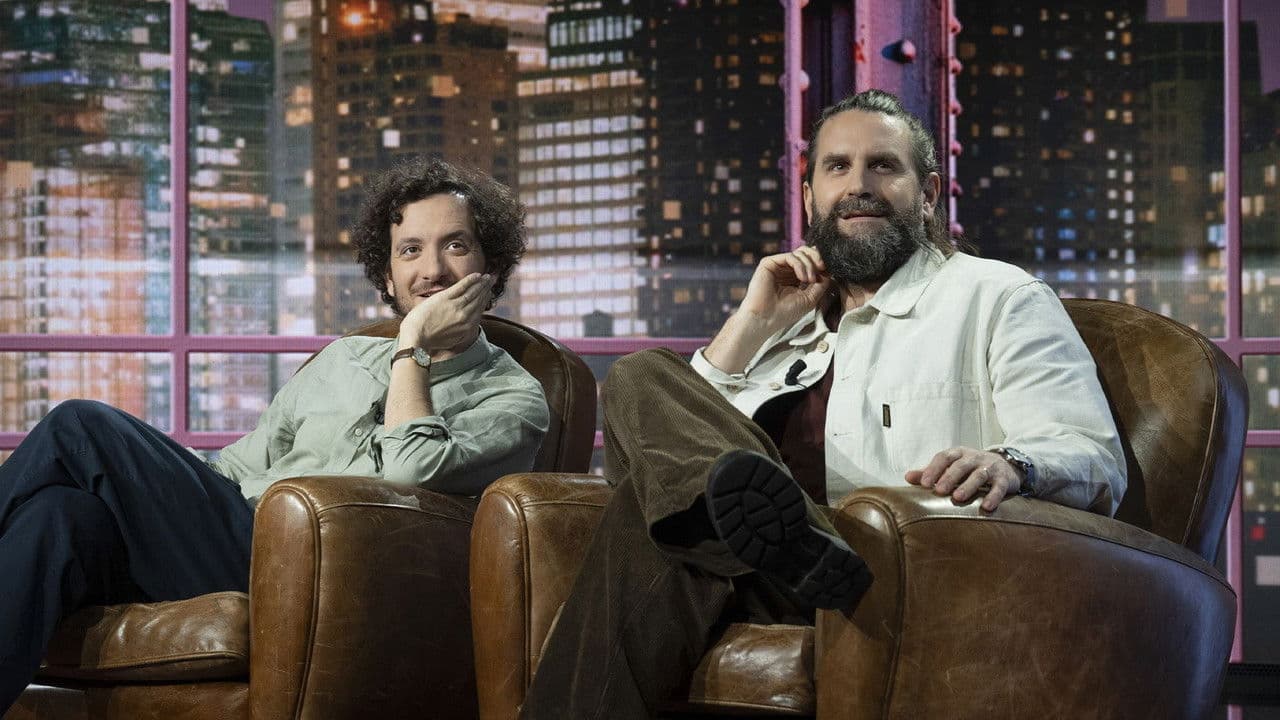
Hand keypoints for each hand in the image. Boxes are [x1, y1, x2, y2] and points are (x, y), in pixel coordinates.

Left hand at [398, 273, 492, 352]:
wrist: (417, 337)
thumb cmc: (430, 340)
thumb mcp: (452, 339)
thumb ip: (462, 331)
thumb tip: (467, 325)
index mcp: (467, 327)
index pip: (479, 309)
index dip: (485, 299)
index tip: (488, 292)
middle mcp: (465, 316)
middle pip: (478, 299)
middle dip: (486, 288)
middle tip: (491, 280)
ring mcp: (455, 306)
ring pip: (472, 292)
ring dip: (481, 283)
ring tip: (486, 277)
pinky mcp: (445, 298)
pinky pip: (462, 286)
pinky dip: (470, 280)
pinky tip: (476, 275)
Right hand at [739, 246, 832, 334]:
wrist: (766, 319)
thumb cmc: (785, 312)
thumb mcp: (811, 298)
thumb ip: (821, 283)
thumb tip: (829, 270)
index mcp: (795, 277)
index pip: (810, 261)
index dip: (821, 263)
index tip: (828, 270)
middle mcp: (786, 270)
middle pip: (806, 252)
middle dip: (817, 258)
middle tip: (823, 268)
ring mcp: (777, 266)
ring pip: (800, 253)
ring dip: (810, 265)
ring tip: (809, 280)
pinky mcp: (769, 263)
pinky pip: (790, 256)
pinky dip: (800, 265)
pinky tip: (802, 278)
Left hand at [905, 446, 1023, 511]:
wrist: (1006, 465)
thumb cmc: (970, 468)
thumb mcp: (951, 467)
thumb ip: (930, 472)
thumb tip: (907, 477)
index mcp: (958, 454)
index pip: (944, 457)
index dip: (933, 468)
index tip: (923, 483)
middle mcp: (974, 458)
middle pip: (961, 465)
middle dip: (949, 477)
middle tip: (939, 490)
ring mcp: (990, 468)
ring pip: (979, 475)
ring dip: (968, 486)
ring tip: (958, 497)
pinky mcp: (1004, 479)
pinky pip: (999, 487)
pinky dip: (993, 496)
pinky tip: (986, 507)